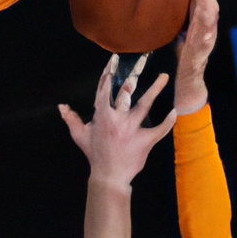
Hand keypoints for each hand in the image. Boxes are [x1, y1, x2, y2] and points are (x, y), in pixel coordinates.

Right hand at [59, 55, 176, 187]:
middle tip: (143, 60)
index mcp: (102, 116)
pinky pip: (160, 129)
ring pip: (145, 105)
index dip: (109, 73)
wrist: (109, 177)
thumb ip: (71, 119)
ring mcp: (133, 129)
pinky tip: (174, 110)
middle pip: (127, 93)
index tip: (114, 60)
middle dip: (133, 76)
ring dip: (155, 89)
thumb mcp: (80, 136)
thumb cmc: (95, 155)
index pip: (105, 89)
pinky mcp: (145, 141)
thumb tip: (62, 107)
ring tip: (164, 76)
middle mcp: (118, 120)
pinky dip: (168, 121)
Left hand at [173, 0, 218, 113]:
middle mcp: (210, 25)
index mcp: (203, 23)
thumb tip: (161, 10)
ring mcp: (209, 31)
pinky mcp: (204, 38)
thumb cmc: (182, 62)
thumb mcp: (177, 37)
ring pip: (209, 0)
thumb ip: (175, 23)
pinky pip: (205, 12)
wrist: (188, 83)